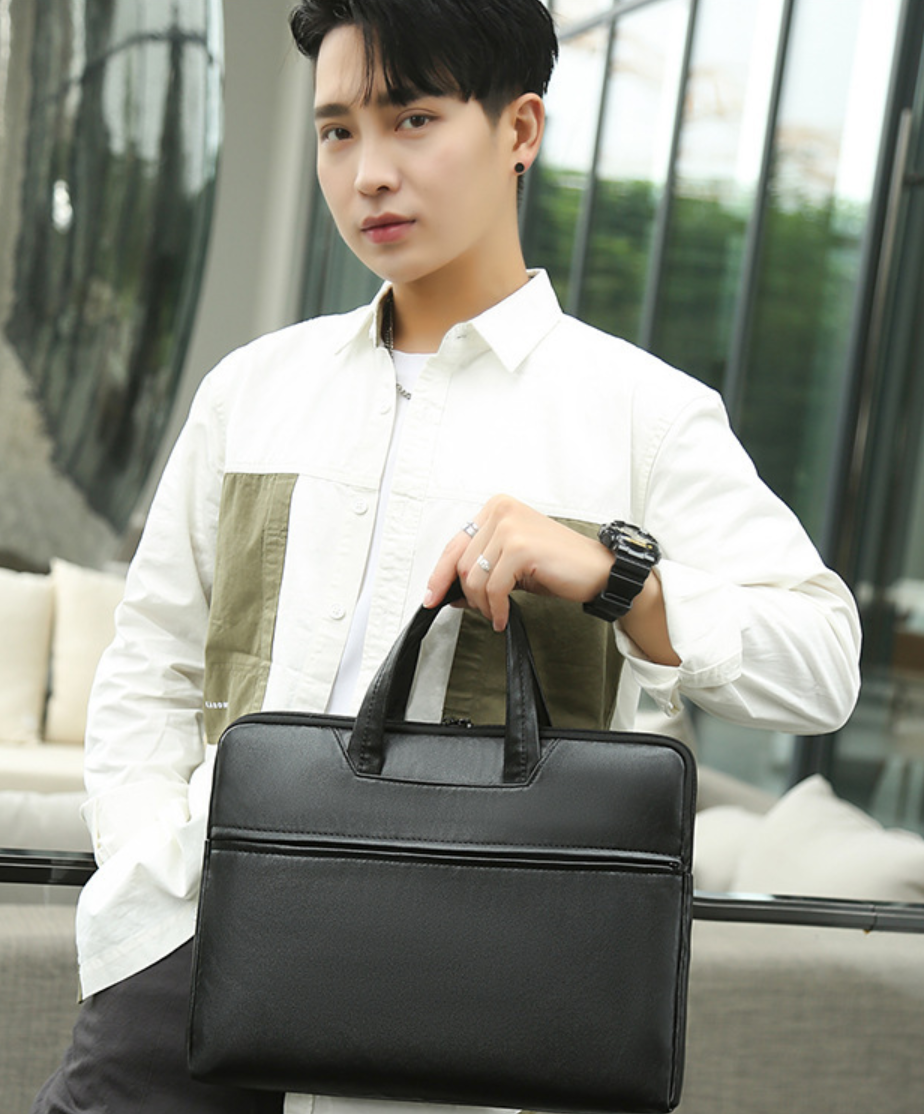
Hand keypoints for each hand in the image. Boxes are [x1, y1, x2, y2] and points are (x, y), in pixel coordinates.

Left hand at [424, 495, 612, 630]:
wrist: (596, 570)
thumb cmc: (556, 564)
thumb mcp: (510, 561)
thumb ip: (480, 567)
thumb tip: (447, 590)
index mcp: (496, 507)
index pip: (454, 544)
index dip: (439, 575)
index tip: (432, 596)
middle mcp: (500, 510)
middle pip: (461, 562)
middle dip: (467, 594)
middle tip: (481, 611)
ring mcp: (510, 527)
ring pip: (474, 577)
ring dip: (482, 604)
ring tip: (496, 613)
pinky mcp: (520, 547)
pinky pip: (493, 588)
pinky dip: (495, 608)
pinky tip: (503, 616)